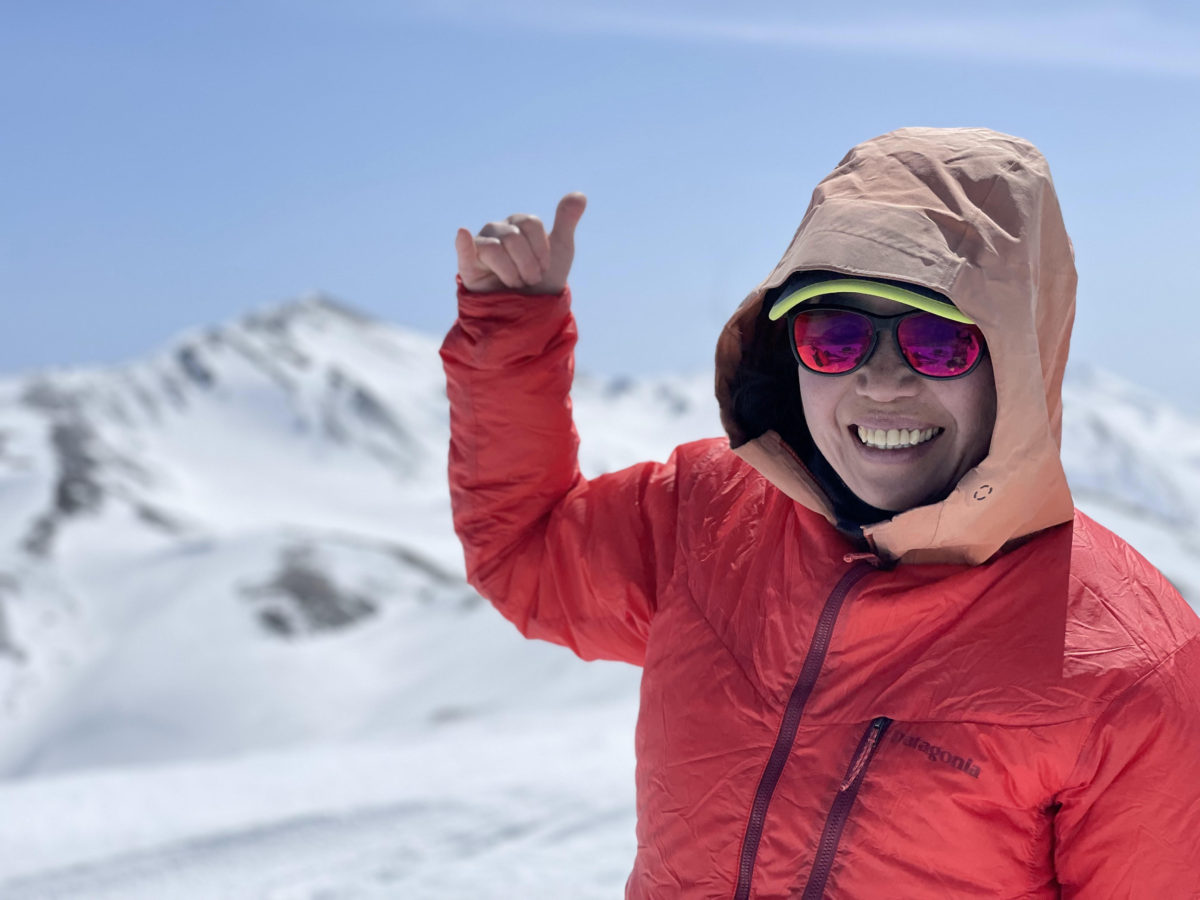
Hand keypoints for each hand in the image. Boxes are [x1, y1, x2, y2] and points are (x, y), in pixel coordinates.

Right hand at [455, 192, 586, 294]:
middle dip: (528, 264)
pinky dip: (463, 243)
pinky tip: (463, 233)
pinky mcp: (468, 268)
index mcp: (517, 225)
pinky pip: (464, 250)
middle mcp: (497, 231)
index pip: (530, 223)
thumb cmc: (544, 280)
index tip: (544, 268)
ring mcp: (480, 247)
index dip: (541, 249)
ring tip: (514, 284)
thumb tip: (580, 195)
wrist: (531, 314)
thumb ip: (566, 221)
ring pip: (495, 247)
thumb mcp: (560, 250)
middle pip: (513, 236)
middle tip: (530, 280)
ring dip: (512, 273)